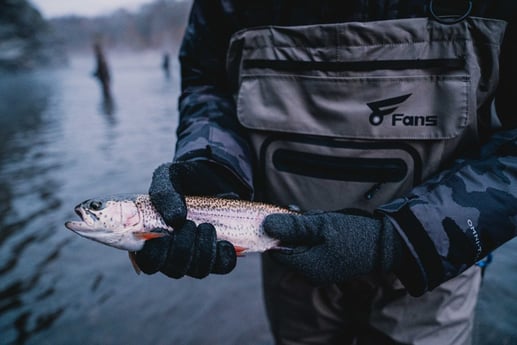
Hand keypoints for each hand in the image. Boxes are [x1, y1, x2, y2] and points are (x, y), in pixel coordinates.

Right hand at [137, 160, 248, 277]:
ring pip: (199, 271)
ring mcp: (197, 256)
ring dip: (204, 250)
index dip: (156, 256)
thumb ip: (164, 192)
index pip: (148, 263)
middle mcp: (174, 253)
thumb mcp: (169, 176)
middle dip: (184, 249)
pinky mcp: (219, 254)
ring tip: (208, 226)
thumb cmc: (184, 178)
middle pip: (175, 270)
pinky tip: (224, 241)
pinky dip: (225, 255)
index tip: (165, 235)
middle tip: (190, 224)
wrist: (213, 175)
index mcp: (153, 239)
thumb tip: (175, 219)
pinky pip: (224, 266)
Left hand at [263, 210, 402, 285]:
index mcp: (306, 267)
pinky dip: (318, 234)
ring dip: (309, 229)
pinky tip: (330, 227)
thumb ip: (292, 226)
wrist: (386, 244)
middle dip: (297, 228)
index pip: (276, 250)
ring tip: (325, 222)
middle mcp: (311, 273)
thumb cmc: (354, 234)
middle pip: (289, 246)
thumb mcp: (320, 225)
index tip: (290, 217)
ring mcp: (321, 270)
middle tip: (313, 218)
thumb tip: (265, 224)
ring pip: (302, 243)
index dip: (278, 231)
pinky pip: (314, 246)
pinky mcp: (329, 264)